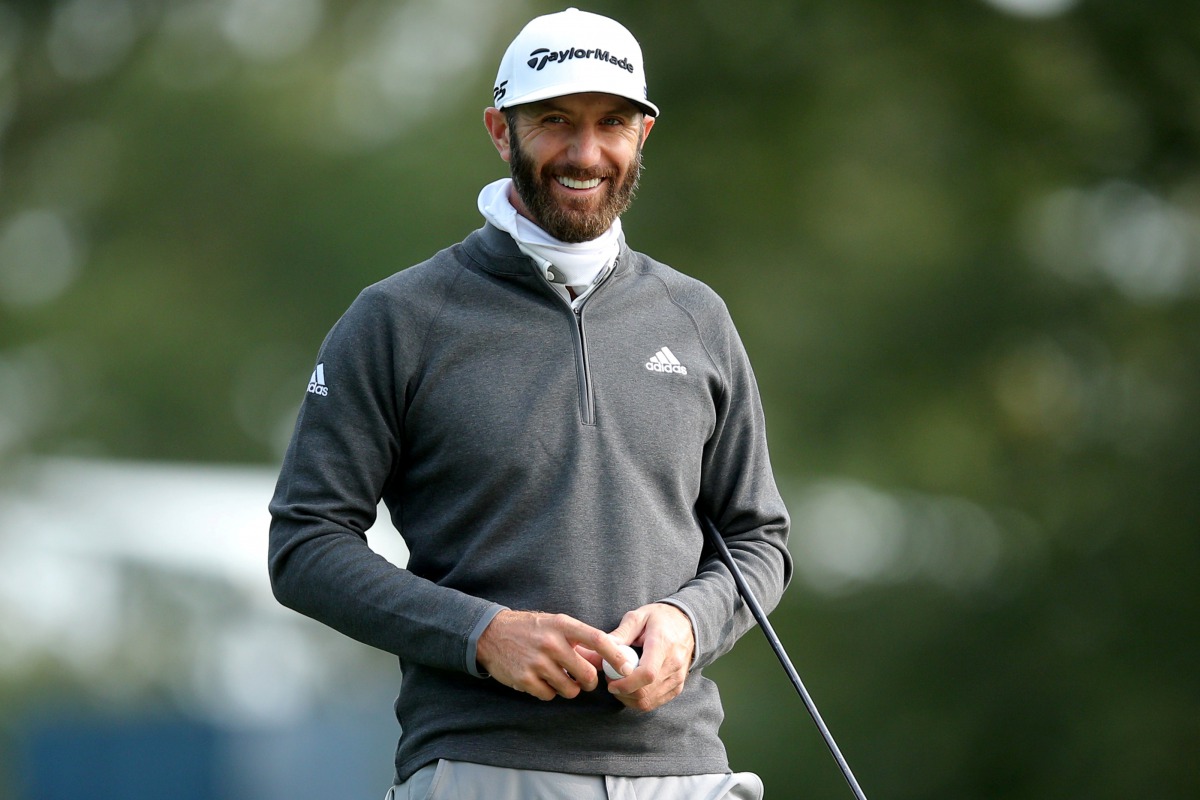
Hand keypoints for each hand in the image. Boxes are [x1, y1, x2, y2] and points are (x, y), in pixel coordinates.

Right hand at [475, 610, 629, 700]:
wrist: (490, 634)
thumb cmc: (529, 629)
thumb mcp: (554, 624)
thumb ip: (577, 639)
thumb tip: (606, 656)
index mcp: (562, 625)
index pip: (597, 640)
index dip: (615, 656)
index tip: (626, 668)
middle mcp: (551, 643)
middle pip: (587, 673)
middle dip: (590, 681)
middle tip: (585, 680)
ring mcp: (537, 662)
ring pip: (570, 689)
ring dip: (569, 688)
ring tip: (560, 677)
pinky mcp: (525, 679)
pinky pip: (549, 696)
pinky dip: (549, 692)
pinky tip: (541, 680)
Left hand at [602, 603, 694, 711]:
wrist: (687, 624)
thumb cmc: (660, 618)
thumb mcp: (638, 616)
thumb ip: (620, 633)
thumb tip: (601, 647)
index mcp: (663, 645)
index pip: (647, 674)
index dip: (626, 683)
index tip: (611, 682)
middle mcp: (674, 664)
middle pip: (645, 692)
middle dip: (622, 692)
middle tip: (610, 680)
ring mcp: (678, 678)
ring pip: (648, 701)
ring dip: (628, 698)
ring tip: (619, 683)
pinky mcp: (677, 687)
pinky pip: (654, 703)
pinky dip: (638, 700)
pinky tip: (630, 688)